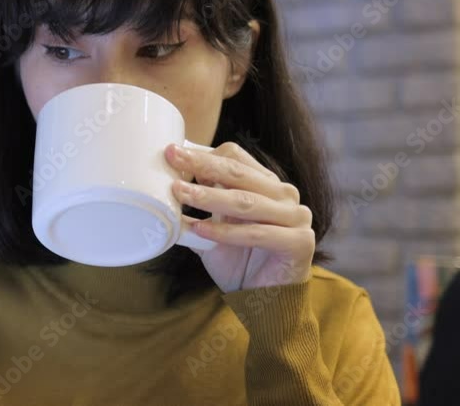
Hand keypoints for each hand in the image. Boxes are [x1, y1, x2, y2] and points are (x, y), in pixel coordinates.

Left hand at [164, 142, 314, 292]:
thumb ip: (195, 210)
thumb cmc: (238, 263)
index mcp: (264, 184)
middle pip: (238, 172)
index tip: (172, 155)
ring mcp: (296, 216)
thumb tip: (160, 190)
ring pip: (246, 201)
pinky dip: (226, 232)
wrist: (264, 304)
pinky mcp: (300, 242)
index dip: (203, 155)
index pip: (234, 157)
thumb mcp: (210, 230)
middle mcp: (283, 195)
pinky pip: (258, 233)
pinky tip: (200, 230)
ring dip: (209, 197)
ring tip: (180, 193)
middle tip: (172, 158)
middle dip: (201, 164)